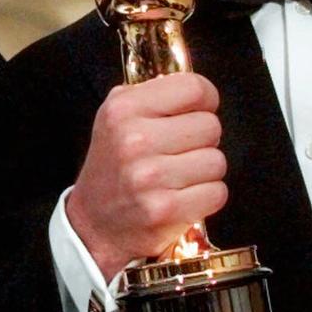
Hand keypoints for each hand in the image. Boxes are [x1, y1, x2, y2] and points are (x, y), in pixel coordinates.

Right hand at [66, 73, 226, 282]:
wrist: (94, 222)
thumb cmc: (113, 166)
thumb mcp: (116, 116)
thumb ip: (153, 94)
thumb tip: (197, 88)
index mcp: (123, 110)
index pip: (193, 88)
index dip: (205, 99)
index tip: (198, 110)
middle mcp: (135, 140)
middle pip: (210, 125)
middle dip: (203, 139)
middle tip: (182, 150)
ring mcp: (150, 177)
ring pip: (217, 161)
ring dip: (205, 170)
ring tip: (181, 174)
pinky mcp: (164, 210)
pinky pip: (216, 192)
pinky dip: (207, 196)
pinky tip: (184, 195)